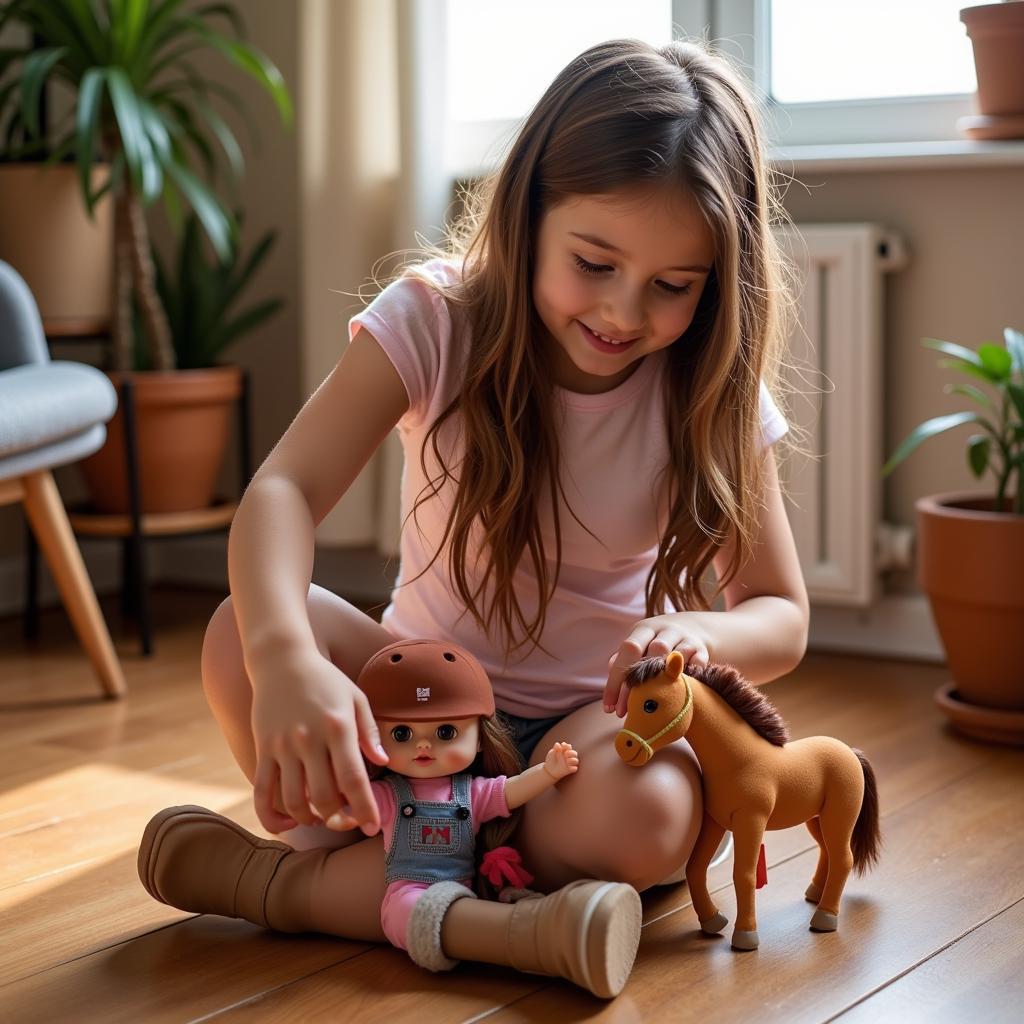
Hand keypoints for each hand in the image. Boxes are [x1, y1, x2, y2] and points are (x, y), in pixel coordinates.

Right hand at [249, 647, 388, 835]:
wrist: (282, 659)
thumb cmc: (325, 679)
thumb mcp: (356, 698)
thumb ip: (369, 732)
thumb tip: (382, 763)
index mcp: (338, 727)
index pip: (353, 779)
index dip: (364, 808)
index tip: (373, 826)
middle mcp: (309, 739)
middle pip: (324, 796)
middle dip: (338, 818)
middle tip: (347, 820)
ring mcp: (283, 746)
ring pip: (294, 800)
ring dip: (309, 819)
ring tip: (321, 817)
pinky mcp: (263, 749)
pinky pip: (262, 792)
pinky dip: (272, 816)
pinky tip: (286, 822)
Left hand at [543, 741, 579, 781]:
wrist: (549, 770)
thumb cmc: (551, 759)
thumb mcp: (552, 753)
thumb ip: (555, 748)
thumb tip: (558, 744)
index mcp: (565, 751)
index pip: (569, 747)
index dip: (567, 746)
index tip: (562, 745)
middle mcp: (569, 757)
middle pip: (575, 753)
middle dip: (571, 752)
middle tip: (565, 754)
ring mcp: (570, 763)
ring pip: (576, 760)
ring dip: (573, 760)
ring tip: (567, 761)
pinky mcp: (570, 770)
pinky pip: (575, 769)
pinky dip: (573, 768)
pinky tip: (568, 767)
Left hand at [602, 613, 710, 717]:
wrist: (693, 628)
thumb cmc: (655, 643)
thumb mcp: (639, 643)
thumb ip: (624, 658)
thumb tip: (611, 670)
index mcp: (645, 629)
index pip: (629, 649)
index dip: (617, 678)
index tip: (609, 707)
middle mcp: (666, 630)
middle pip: (654, 650)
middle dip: (639, 684)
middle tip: (626, 712)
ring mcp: (686, 638)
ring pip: (676, 656)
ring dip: (663, 683)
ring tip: (652, 706)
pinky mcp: (702, 649)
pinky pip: (697, 664)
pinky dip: (690, 678)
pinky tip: (679, 695)